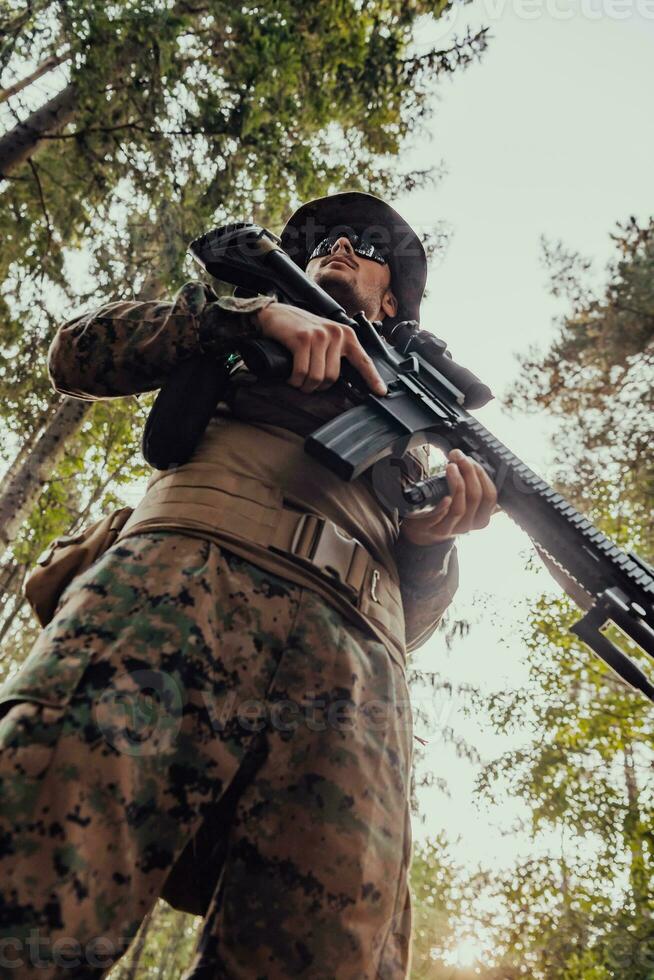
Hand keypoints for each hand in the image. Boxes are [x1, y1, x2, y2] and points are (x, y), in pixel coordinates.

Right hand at [254, 301, 386, 395]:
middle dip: (318, 386)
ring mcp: (319, 336)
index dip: (373, 379)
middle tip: (307, 383)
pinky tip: (291, 378)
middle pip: (333, 377)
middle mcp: (336, 334)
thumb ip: (337, 353)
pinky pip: (302, 372)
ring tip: (298, 381)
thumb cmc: (300, 330)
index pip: (363, 360)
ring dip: (305, 385)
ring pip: (317, 377)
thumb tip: (347, 380)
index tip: (381, 392)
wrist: (276, 315)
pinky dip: (295, 380)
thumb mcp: (325, 337)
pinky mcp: (303, 339)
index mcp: (346, 335)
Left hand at [399, 448, 498, 545]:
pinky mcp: (435, 530)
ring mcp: (453, 529)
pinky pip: (441, 517)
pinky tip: (445, 496)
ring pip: (460, 508)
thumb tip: (464, 458)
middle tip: (458, 458)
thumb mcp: (464, 499)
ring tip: (451, 467)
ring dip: (457, 484)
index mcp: (482, 516)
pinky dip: (444, 506)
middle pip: (476, 498)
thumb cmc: (446, 509)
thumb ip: (470, 483)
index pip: (490, 496)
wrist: (424, 530)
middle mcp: (470, 524)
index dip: (481, 475)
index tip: (470, 459)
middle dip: (469, 473)